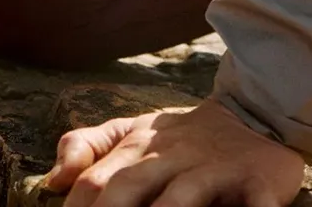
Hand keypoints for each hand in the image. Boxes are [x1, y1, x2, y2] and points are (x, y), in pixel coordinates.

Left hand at [45, 99, 304, 206]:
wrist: (254, 113)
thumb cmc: (183, 137)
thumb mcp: (133, 132)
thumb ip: (89, 147)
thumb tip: (54, 179)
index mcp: (137, 146)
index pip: (93, 181)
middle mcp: (170, 158)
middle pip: (128, 190)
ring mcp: (213, 172)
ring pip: (180, 201)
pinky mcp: (258, 185)